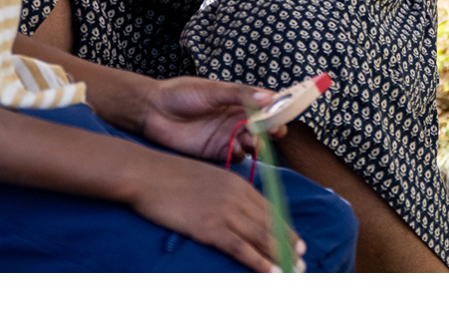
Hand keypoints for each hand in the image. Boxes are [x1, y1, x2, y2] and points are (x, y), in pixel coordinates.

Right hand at [129, 155, 303, 272]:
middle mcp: (235, 195)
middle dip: (289, 244)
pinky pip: (241, 248)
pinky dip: (260, 262)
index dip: (285, 227)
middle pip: (270, 223)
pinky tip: (272, 273)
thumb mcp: (205, 176)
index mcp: (235, 181)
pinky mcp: (210, 227)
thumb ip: (223, 191)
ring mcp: (224, 211)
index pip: (269, 207)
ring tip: (295, 270)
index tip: (297, 240)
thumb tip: (234, 208)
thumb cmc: (168, 175)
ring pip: (261, 237)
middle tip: (303, 260)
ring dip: (281, 255)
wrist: (145, 174)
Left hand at [138, 76, 273, 161]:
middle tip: (270, 132)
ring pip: (251, 144)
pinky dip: (239, 155)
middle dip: (270, 131)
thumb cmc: (179, 94)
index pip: (265, 106)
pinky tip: (234, 150)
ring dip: (255, 144)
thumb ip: (239, 94)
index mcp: (238, 100)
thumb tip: (269, 96)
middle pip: (263, 128)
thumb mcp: (211, 90)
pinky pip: (234, 157)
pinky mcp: (215, 152)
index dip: (277, 111)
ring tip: (248, 141)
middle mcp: (236, 119)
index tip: (283, 115)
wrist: (152, 111)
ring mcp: (227, 136)